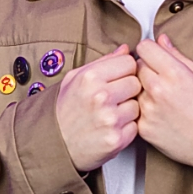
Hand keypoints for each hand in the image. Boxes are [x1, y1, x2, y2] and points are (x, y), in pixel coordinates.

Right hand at [56, 44, 140, 171]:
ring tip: (111, 113)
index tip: (118, 77)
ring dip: (128, 109)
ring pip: (138, 105)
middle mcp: (101, 97)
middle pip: (136, 83)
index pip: (129, 62)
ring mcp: (110, 119)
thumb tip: (125, 49)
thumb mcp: (75, 78)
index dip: (125, 70)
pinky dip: (126, 128)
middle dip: (128, 89)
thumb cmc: (65, 109)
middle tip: (114, 97)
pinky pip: (135, 126)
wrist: (54, 143)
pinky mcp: (116, 139)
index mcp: (90, 77)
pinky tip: (112, 127)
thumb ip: (103, 61)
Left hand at [136, 34, 192, 171]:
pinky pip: (135, 109)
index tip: (155, 55)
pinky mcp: (144, 128)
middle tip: (161, 78)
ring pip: (134, 88)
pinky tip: (161, 113)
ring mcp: (149, 110)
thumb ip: (177, 55)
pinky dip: (143, 109)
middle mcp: (158, 90)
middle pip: (136, 66)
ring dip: (143, 89)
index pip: (144, 47)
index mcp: (174, 73)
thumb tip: (161, 40)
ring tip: (163, 98)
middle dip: (146, 68)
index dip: (150, 50)